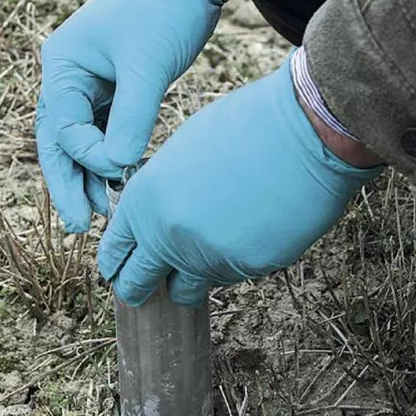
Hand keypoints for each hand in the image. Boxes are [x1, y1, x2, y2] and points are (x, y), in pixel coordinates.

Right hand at [35, 0, 233, 232]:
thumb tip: (118, 166)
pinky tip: (119, 187)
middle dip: (69, 184)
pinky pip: (104, 134)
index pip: (63, 128)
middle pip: (58, 142)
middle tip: (78, 227)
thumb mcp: (147, 65)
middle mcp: (69, 79)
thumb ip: (132, 117)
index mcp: (64, 67)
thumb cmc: (164, 9)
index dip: (90, 157)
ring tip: (102, 216)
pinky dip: (109, 160)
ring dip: (90, 178)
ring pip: (80, 143)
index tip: (122, 170)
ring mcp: (90, 86)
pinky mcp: (114, 92)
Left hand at [97, 55, 384, 306]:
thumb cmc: (243, 127)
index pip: (112, 254)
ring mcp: (206, 257)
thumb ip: (158, 196)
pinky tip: (250, 229)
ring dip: (194, 274)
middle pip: (136, 286)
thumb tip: (154, 221)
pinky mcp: (246, 268)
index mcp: (144, 202)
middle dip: (141, 287)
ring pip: (187, 289)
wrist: (302, 131)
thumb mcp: (180, 154)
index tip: (126, 267)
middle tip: (153, 283)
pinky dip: (233, 261)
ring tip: (215, 240)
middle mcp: (167, 237)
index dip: (118, 264)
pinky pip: (229, 277)